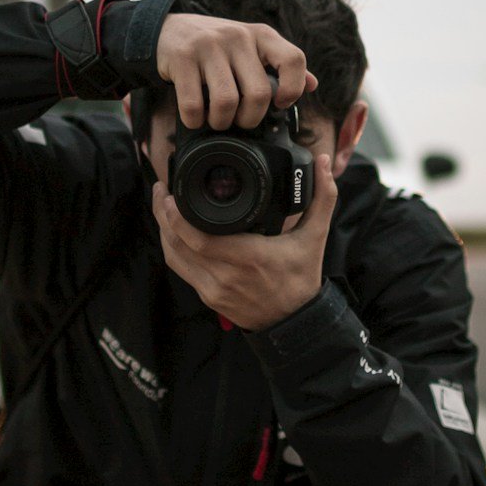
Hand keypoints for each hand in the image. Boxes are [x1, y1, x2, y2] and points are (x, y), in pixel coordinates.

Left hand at [153, 152, 336, 331]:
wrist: (296, 322)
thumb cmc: (302, 278)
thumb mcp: (316, 236)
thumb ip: (323, 197)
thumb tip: (325, 163)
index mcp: (250, 257)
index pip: (199, 238)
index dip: (176, 216)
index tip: (170, 192)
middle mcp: (227, 275)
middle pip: (178, 244)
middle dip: (162, 215)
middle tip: (160, 190)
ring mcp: (214, 289)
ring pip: (174, 258)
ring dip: (163, 231)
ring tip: (161, 206)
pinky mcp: (209, 297)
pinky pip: (181, 270)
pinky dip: (172, 249)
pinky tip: (172, 232)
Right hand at [155, 12, 316, 129]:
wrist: (168, 30)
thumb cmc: (217, 46)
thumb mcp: (251, 47)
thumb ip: (280, 65)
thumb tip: (312, 84)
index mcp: (261, 35)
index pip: (293, 60)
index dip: (293, 88)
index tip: (281, 103)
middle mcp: (238, 36)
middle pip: (259, 93)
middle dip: (250, 119)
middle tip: (240, 121)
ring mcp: (209, 46)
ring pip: (227, 102)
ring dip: (221, 122)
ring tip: (217, 120)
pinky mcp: (183, 57)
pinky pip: (194, 105)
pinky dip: (195, 120)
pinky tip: (195, 117)